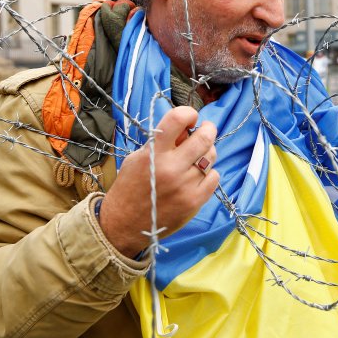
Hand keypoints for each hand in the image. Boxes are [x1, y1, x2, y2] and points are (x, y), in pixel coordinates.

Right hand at [99, 106, 218, 256]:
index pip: (177, 119)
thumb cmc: (130, 187)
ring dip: (207, 152)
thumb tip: (186, 129)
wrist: (124, 224)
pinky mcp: (194, 201)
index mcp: (153, 153)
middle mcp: (171, 167)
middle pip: (204, 138)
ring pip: (211, 157)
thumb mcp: (137, 158)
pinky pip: (214, 177)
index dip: (189, 113)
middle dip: (208, 129)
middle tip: (206, 130)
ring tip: (198, 156)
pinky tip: (199, 175)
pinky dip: (209, 173)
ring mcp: (184, 185)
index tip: (191, 117)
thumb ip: (160, 143)